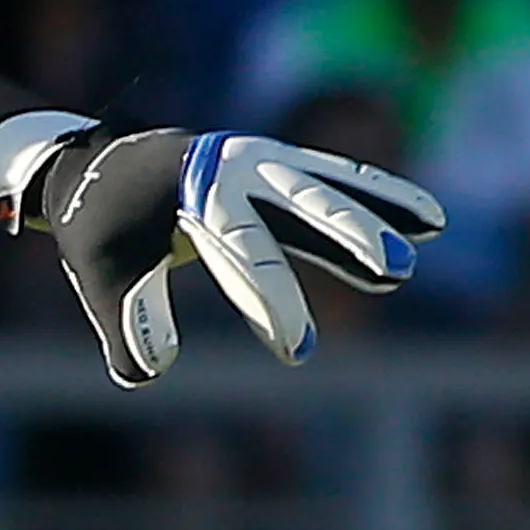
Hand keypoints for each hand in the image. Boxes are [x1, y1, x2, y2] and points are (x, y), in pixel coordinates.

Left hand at [21, 126, 443, 379]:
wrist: (99, 164)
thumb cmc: (99, 228)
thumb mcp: (96, 275)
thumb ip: (125, 324)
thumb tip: (149, 370)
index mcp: (187, 187)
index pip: (240, 247)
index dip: (271, 300)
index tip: (298, 353)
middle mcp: (232, 165)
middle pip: (299, 204)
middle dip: (348, 236)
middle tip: (393, 269)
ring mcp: (261, 159)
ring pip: (328, 188)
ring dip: (378, 214)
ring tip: (432, 234)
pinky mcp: (279, 165)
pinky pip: (336, 181)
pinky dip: (379, 198)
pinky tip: (427, 220)